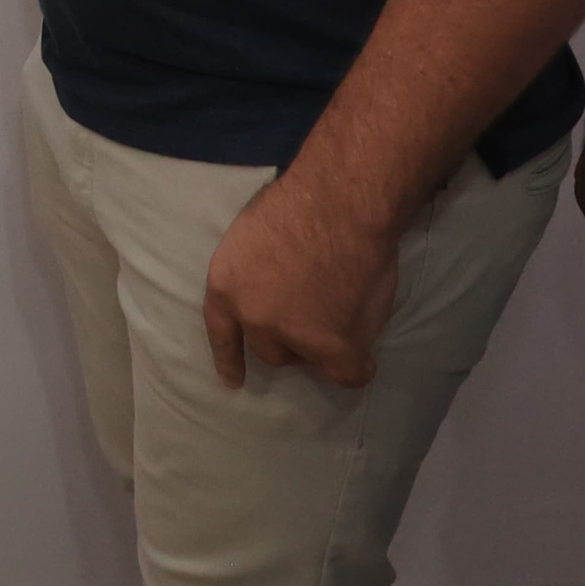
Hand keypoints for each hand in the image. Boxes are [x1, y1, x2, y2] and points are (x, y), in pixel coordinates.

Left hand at [202, 173, 400, 390]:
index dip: (229, 359)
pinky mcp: (333, 346)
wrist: (338, 205)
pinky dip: (356, 366)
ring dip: (320, 345)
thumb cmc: (299, 203)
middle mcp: (252, 317)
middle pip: (270, 349)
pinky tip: (362, 357)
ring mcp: (292, 335)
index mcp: (225, 286)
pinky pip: (346, 374)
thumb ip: (258, 274)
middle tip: (314, 312)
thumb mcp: (252, 237)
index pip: (221, 333)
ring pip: (306, 358)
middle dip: (289, 338)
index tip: (233, 382)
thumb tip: (276, 291)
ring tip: (342, 311)